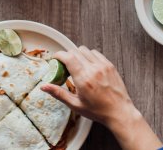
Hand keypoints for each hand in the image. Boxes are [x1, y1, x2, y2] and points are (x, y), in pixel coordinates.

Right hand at [43, 47, 161, 149]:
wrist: (119, 111)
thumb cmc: (97, 111)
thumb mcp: (75, 105)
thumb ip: (58, 93)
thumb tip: (43, 86)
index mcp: (83, 78)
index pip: (69, 57)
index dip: (59, 55)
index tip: (55, 58)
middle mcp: (94, 69)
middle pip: (76, 51)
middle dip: (67, 56)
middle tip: (65, 66)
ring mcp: (103, 66)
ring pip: (86, 50)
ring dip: (79, 55)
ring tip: (77, 67)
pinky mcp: (110, 65)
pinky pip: (97, 54)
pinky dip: (90, 56)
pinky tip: (88, 66)